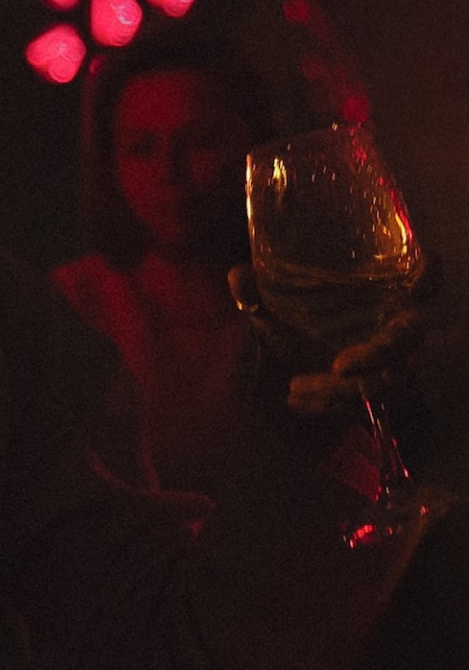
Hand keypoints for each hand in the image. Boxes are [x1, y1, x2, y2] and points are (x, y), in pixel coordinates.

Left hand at [229, 264, 424, 415]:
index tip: (428, 266)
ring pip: (385, 379)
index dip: (430, 275)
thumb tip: (238, 274)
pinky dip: (329, 404)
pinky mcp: (380, 391)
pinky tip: (295, 400)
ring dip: (339, 389)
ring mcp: (394, 361)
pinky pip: (365, 402)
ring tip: (294, 388)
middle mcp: (395, 327)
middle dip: (375, 356)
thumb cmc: (292, 330)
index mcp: (380, 297)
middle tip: (339, 367)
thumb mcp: (274, 312)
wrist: (287, 372)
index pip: (423, 280)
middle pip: (405, 340)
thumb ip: (260, 293)